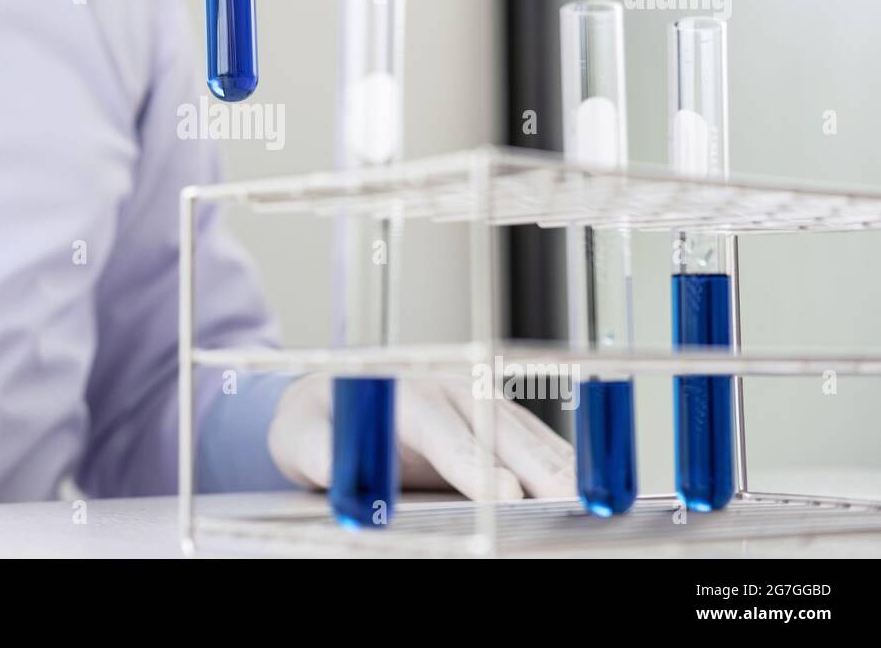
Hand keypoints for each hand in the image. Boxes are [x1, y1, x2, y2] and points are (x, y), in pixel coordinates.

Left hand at [267, 374, 575, 499]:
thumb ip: (324, 456)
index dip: (477, 466)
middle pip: (503, 433)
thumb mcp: (302, 440)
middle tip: (574, 505)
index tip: (504, 496)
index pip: (447, 436)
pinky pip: (534, 440)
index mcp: (405, 397)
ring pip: (528, 436)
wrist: (327, 395)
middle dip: (540, 470)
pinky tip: (583, 491)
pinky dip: (561, 464)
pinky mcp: (492, 415)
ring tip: (594, 505)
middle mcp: (449, 391)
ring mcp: (476, 399)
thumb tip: (344, 480)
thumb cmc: (317, 423)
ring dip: (561, 468)